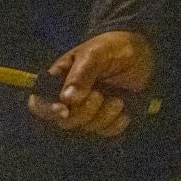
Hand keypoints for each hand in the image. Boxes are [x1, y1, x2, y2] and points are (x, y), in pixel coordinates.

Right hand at [26, 30, 154, 137]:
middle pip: (64, 121)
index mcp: (59, 81)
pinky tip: (124, 109)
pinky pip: (106, 132)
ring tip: (117, 99)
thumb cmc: (114, 48)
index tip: (64, 111)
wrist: (142, 52)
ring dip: (104, 116)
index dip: (46, 110)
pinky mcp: (106, 118)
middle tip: (100, 94)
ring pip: (86, 128)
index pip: (39, 103)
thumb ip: (82, 73)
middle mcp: (70, 99)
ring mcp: (89, 110)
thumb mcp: (97, 53)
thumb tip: (66, 99)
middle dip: (84, 111)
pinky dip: (116, 124)